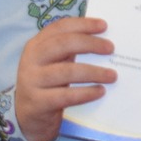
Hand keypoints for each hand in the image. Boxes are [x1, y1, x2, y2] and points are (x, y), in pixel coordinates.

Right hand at [13, 17, 115, 140]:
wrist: (28, 116)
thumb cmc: (49, 84)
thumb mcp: (54, 63)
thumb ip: (71, 50)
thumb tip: (104, 41)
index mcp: (36, 45)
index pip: (60, 27)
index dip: (82, 24)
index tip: (104, 25)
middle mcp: (31, 60)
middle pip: (63, 44)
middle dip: (90, 44)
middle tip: (110, 48)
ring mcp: (32, 81)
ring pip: (66, 71)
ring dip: (93, 72)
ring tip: (112, 75)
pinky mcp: (38, 102)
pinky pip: (66, 96)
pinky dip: (86, 93)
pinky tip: (100, 91)